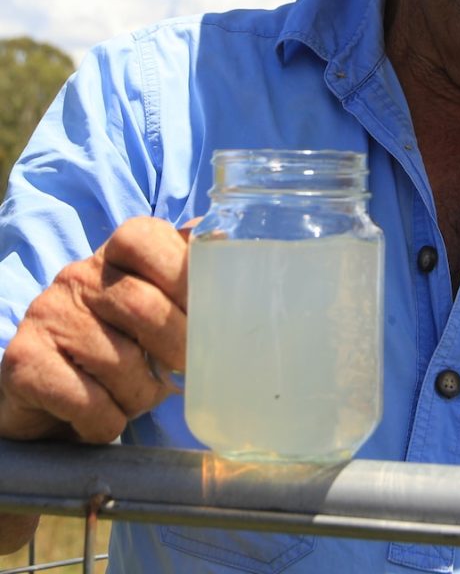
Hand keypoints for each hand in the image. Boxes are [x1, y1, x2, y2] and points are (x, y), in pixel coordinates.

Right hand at [0, 217, 188, 443]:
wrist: (46, 391)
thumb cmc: (121, 342)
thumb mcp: (157, 302)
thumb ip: (190, 276)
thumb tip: (234, 247)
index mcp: (117, 250)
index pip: (150, 240)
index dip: (184, 278)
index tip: (210, 318)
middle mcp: (78, 274)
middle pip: (143, 306)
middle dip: (177, 349)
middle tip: (187, 371)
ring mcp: (46, 314)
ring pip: (118, 362)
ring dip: (140, 397)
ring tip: (137, 398)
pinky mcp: (23, 361)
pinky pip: (85, 401)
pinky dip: (106, 421)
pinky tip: (101, 415)